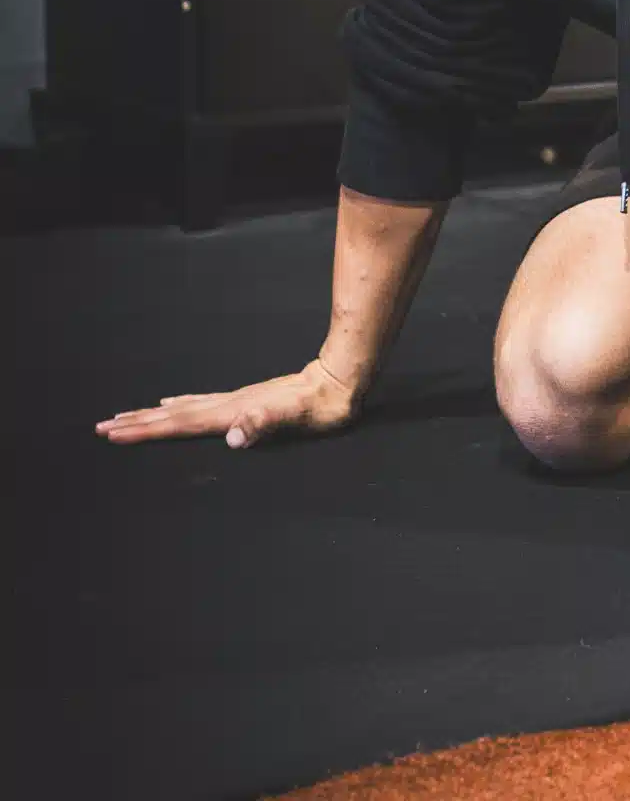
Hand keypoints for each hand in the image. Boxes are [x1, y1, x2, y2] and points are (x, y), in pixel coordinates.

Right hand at [95, 359, 358, 447]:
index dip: (146, 431)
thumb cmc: (323, 405)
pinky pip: (200, 404)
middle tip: (101, 427)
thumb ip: (265, 424)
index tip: (112, 433)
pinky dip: (179, 406)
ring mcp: (236, 400)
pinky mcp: (246, 399)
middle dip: (136, 423)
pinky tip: (173, 404)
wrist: (341, 378)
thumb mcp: (298, 418)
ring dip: (152, 415)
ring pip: (183, 409)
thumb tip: (232, 437)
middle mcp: (229, 405)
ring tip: (126, 416)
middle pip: (173, 416)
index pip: (180, 425)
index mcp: (233, 412)